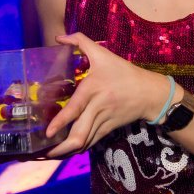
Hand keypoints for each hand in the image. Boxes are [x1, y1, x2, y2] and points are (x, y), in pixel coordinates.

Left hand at [44, 33, 168, 157]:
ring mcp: (103, 121)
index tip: (48, 133)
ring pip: (83, 143)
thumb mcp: (103, 54)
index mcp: (93, 89)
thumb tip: (59, 37)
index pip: (75, 109)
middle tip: (43, 153)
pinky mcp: (108, 130)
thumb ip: (80, 41)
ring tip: (50, 156)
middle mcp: (97, 108)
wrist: (150, 93)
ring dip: (66, 152)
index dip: (61, 123)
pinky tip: (66, 152)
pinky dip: (77, 149)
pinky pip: (90, 143)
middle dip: (60, 148)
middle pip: (79, 135)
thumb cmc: (124, 72)